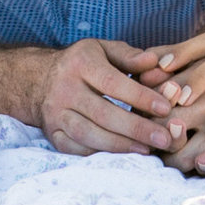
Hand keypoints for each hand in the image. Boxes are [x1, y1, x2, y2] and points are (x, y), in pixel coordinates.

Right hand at [40, 38, 178, 156]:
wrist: (38, 80)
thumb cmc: (82, 63)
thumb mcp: (103, 49)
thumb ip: (129, 56)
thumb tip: (154, 62)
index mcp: (81, 63)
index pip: (113, 83)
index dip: (140, 97)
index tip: (166, 108)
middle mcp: (65, 89)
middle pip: (103, 113)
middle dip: (136, 128)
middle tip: (165, 138)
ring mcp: (56, 114)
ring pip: (89, 135)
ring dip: (121, 146)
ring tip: (148, 150)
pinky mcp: (53, 135)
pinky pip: (78, 149)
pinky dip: (101, 154)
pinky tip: (123, 156)